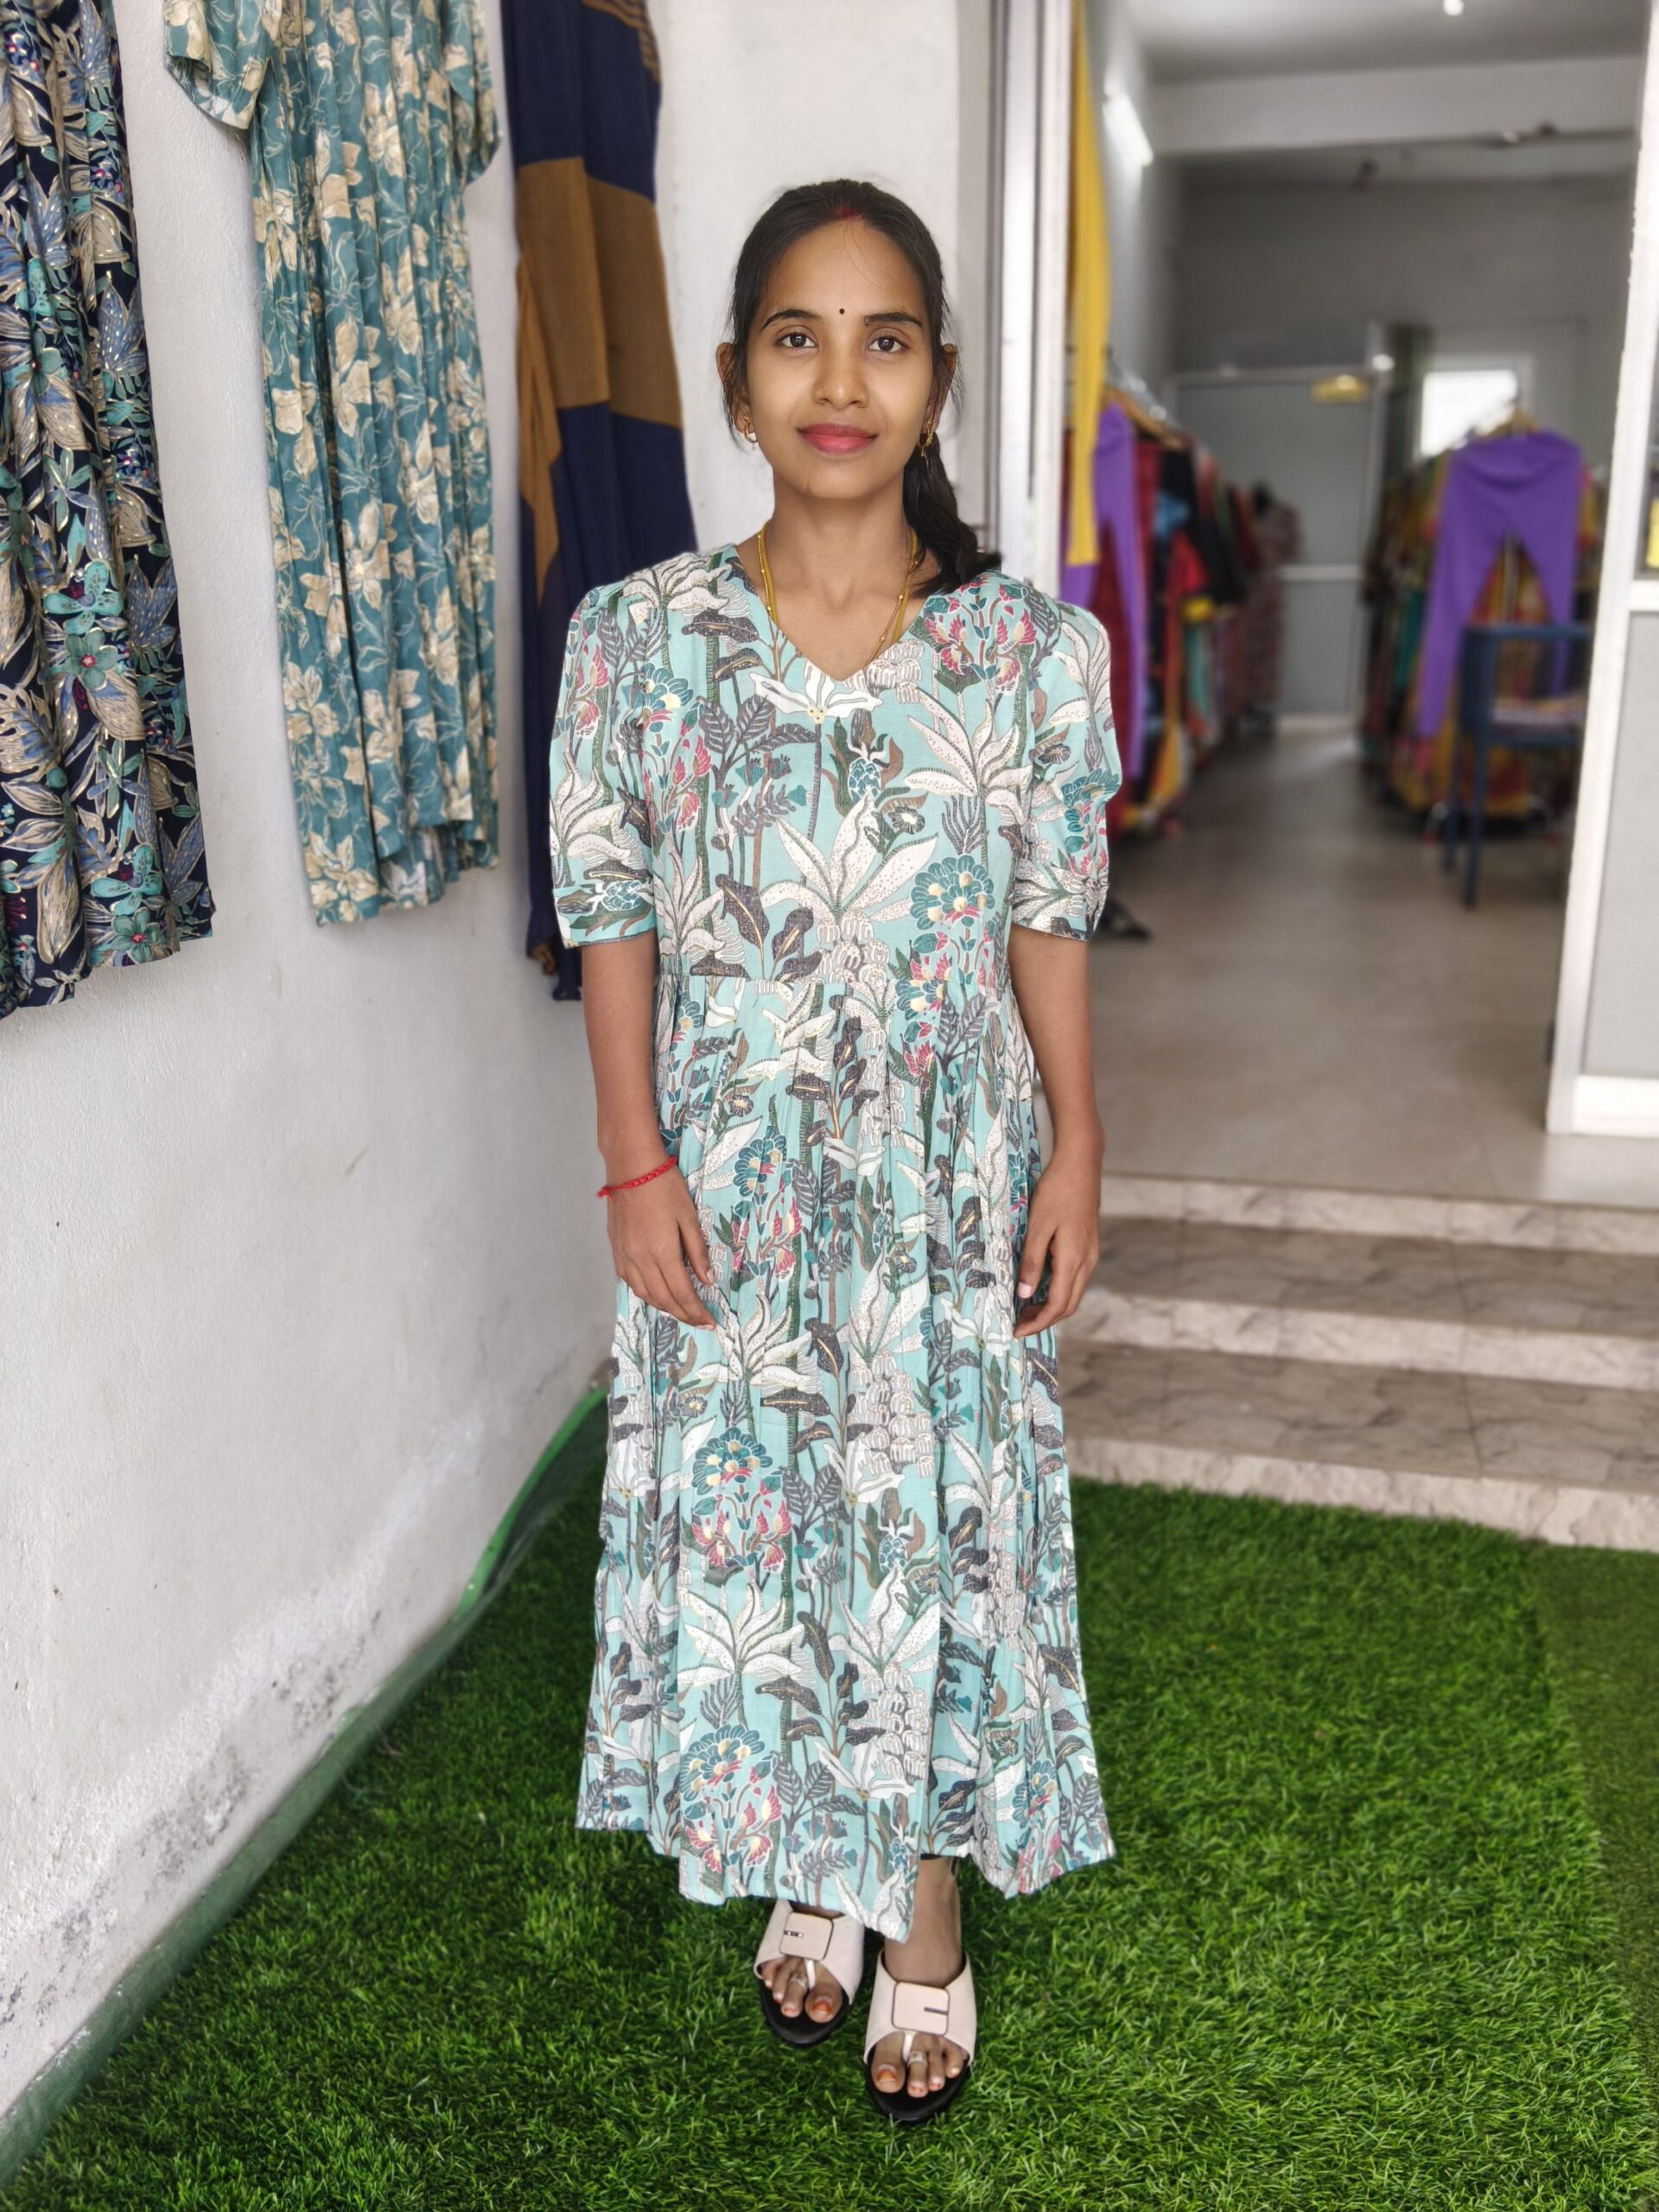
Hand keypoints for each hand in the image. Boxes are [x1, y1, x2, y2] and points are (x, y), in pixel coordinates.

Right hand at [606, 1161, 716, 1327]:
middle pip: (663, 1299)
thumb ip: (697, 1252)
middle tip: (699, 1321)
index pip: (682, 1293)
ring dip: (664, 1307)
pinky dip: (645, 1294)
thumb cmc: (665, 1187)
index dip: (696, 1312)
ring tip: (681, 1311)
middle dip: (683, 1315)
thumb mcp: (688, 1217)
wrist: (631, 1169)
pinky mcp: (616, 1251)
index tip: (710, 1323)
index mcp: (662, 1253)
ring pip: (644, 1294)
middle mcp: (640, 1261)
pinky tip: (656, 1293)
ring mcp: (625, 1257)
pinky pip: (630, 1282)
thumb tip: (707, 1281)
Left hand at [1012, 1142, 1100, 1339]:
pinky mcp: (1089, 1244)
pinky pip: (1074, 1277)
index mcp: (1074, 1259)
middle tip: (1018, 1324)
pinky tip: (1040, 1284)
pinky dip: (1058, 1290)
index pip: (1058, 1305)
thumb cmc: (1056, 1190)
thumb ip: (1031, 1261)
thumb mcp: (1038, 1225)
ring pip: (1073, 1292)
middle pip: (1069, 1304)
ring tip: (1025, 1308)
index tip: (1016, 1332)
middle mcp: (1087, 1261)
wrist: (1081, 1163)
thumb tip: (1025, 1295)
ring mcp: (1091, 1253)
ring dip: (1051, 1305)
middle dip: (1044, 1319)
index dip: (1037, 1323)